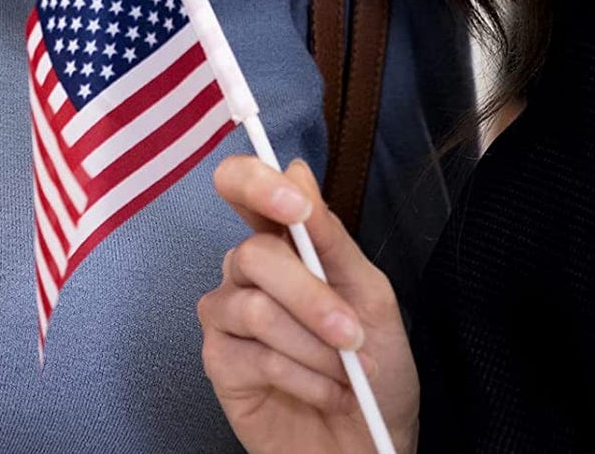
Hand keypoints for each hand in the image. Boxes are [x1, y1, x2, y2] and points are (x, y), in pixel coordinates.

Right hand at [198, 156, 419, 453]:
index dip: (257, 183)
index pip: (244, 185)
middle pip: (254, 253)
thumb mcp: (370, 292)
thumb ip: (331, 236)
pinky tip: (324, 391)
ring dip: (312, 345)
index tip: (295, 204)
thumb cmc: (375, 364)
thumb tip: (295, 169)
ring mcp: (228, 315)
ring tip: (344, 370)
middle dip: (309, 295)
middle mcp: (248, 270)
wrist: (372, 442)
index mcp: (284, 239)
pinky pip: (253, 355)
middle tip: (350, 331)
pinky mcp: (220, 363)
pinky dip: (301, 375)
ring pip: (254, 308)